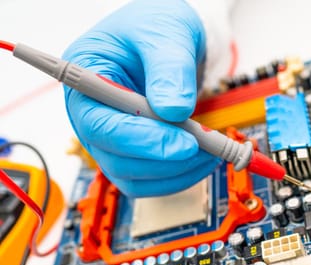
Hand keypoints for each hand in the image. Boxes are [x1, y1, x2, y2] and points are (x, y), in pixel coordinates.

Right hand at [63, 0, 219, 196]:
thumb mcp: (163, 34)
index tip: (183, 144)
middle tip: (205, 148)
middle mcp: (93, 114)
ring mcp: (112, 136)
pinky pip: (151, 178)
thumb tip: (175, 111)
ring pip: (134, 176)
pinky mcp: (134, 150)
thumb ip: (168, 70)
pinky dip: (179, 174)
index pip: (101, 125)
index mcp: (84, 80)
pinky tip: (203, 157)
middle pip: (115, 159)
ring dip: (176, 172)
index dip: (141, 141)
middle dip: (164, 160)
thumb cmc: (156, 27)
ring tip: (212, 150)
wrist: (169, 39)